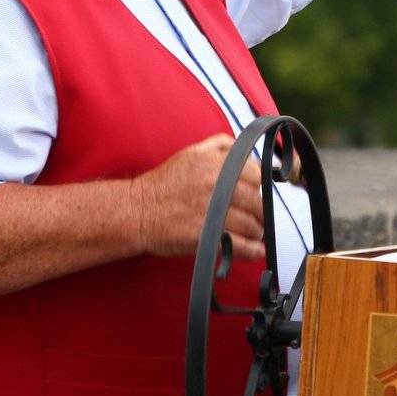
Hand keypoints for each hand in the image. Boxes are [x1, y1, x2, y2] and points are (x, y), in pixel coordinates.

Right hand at [131, 134, 265, 262]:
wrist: (137, 211)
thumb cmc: (163, 183)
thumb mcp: (191, 153)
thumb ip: (220, 145)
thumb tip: (245, 150)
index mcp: (214, 164)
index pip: (255, 174)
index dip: (258, 185)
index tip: (254, 193)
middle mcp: (215, 186)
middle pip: (256, 201)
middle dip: (260, 212)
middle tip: (259, 218)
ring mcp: (211, 212)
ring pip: (250, 224)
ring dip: (256, 231)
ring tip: (255, 234)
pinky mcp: (206, 236)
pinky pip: (238, 244)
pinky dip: (251, 250)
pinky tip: (255, 251)